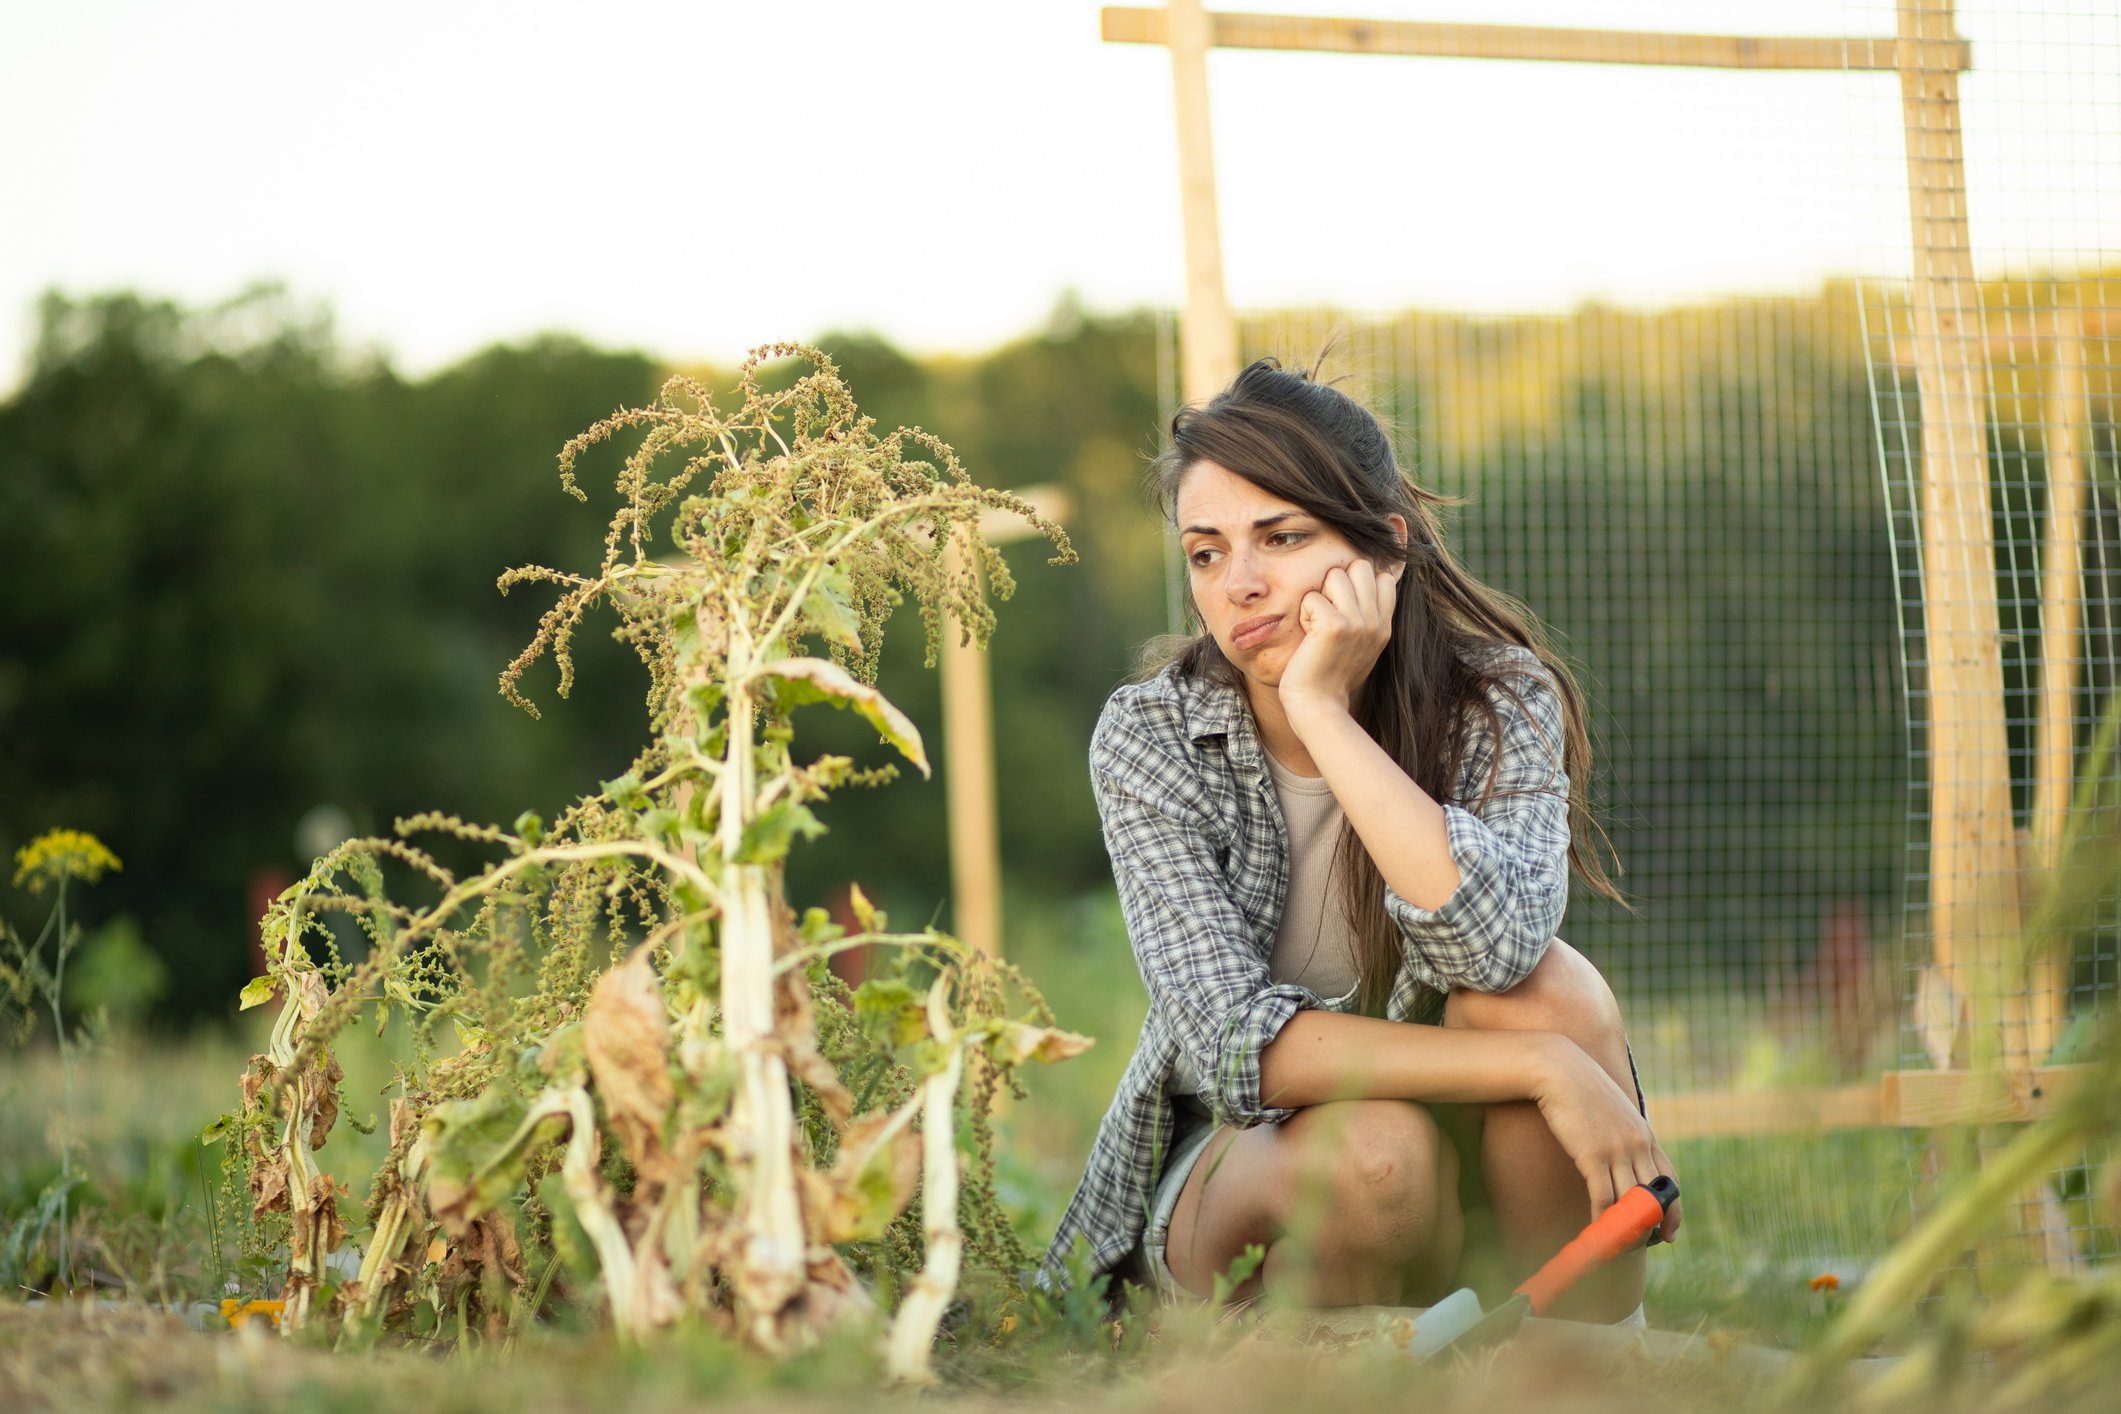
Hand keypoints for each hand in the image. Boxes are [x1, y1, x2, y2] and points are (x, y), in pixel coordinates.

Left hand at [1277, 559, 1399, 722]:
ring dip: (1319, 595)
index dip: (1358, 583)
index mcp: (1384, 626)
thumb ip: (1368, 619)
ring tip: (1316, 624)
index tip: (1343, 608)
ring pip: (1335, 574)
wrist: (1318, 707)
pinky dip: (1304, 614)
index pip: (1382, 577)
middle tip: (1327, 612)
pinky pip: (1312, 597)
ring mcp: (1357, 622)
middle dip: (1337, 581)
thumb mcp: (1362, 648)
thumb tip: (1370, 583)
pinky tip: (1307, 636)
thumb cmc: (1331, 679)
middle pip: (1360, 565)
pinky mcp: (1334, 626)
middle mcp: (1376, 622)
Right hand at [1530, 1039, 1683, 1243]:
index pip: (1671, 1181)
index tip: (1670, 1233)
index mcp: (1645, 1134)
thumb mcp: (1613, 1111)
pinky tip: (1595, 1230)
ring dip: (1626, 1230)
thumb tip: (1622, 1157)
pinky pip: (1603, 1198)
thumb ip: (1623, 1133)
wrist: (1558, 1069)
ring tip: (1618, 1247)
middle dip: (1651, 1227)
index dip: (1674, 1211)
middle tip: (1641, 1247)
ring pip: (1631, 1203)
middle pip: (1654, 1197)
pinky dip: (1601, 1219)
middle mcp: (1638, 1144)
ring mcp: (1617, 1150)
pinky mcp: (1592, 1155)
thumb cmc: (1579, 1088)